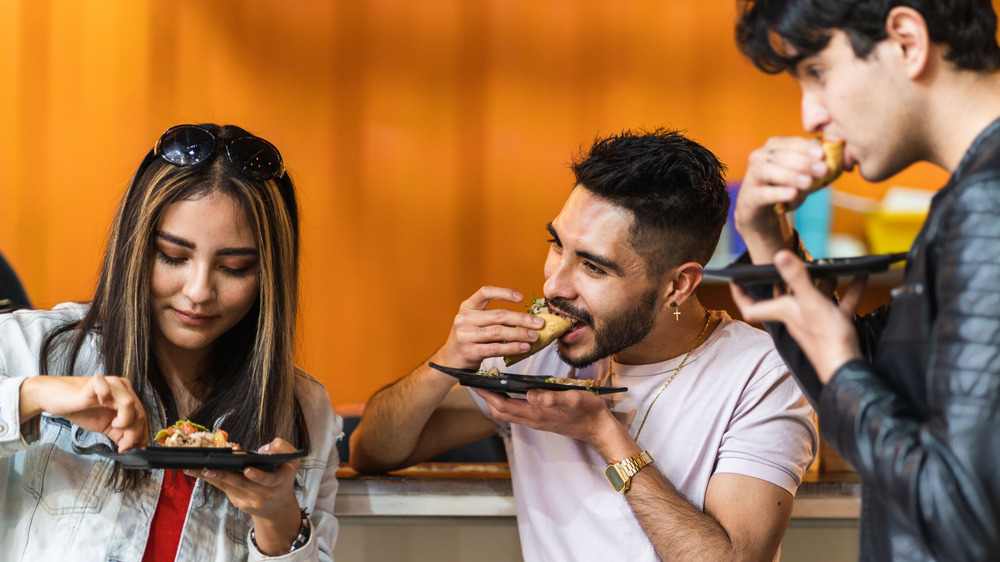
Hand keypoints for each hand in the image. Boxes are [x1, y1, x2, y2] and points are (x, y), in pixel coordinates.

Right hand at [21, 374, 147, 451]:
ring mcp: (110, 383)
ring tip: (114, 426)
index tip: (135, 449)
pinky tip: (103, 404)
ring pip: (130, 403)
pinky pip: (106, 388)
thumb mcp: (105, 425)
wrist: (54, 398)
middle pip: (139, 412)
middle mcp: (122, 387)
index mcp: (127, 396)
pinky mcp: (94, 383)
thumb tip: (134, 447)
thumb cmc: (80, 409)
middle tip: (123, 447)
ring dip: (126, 421)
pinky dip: (107, 397)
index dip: (141, 434)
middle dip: (134, 434)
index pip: (142, 416)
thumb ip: (120, 434)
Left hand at [186, 438, 302, 554]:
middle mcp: (264, 493)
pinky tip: (196, 471)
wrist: (277, 507)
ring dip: (210, 476)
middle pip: (242, 484)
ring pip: (228, 486)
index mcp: (279, 481)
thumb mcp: (291, 461)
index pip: (268, 479)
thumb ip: (282, 448)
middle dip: (224, 475)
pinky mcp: (238, 502)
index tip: (247, 469)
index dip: (258, 476)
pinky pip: (223, 488)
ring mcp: (249, 500)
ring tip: (193, 468)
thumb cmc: (283, 476)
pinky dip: (210, 479)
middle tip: (209, 468)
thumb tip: (263, 449)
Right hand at [436, 286, 544, 368]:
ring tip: (534, 336)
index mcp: (467, 307)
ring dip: (520, 334)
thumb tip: (526, 319)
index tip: (521, 297)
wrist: (449, 361)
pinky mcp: (470, 351)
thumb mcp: (475, 323)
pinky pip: (495, 348)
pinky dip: (512, 347)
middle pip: (498, 315)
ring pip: (498, 332)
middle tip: (539, 323)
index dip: (503, 293)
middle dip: (522, 318)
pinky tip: (524, 347)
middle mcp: (464, 319)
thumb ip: (494, 318)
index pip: (485, 293)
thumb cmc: (469, 339)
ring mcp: (465, 335)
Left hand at [472, 387, 625, 455]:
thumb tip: (530, 394)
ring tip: (487, 384)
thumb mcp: (575, 399)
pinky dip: (506, 402)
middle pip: (500, 411)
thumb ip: (553, 397)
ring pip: (507, 413)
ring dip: (494, 400)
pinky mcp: (541, 420)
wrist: (599, 429)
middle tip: (476, 381)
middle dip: (486, 397)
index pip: (503, 405)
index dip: (487, 395)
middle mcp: (533, 419)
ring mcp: (536, 421)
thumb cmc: (589, 412)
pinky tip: (508, 392)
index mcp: (537, 413)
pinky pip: (516, 412)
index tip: (475, 383)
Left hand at [730, 250, 865, 382]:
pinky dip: (849, 291)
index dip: (740, 294)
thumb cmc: (826, 338)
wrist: (847, 368)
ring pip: (814, 298)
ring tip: (830, 267)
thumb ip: (796, 278)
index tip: (735, 279)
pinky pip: (840, 305)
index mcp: (783, 311)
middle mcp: (795, 317)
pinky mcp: (834, 327)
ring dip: (822, 283)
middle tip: (789, 262)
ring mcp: (814, 322)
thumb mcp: (810, 301)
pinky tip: (860, 277)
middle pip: (784, 298)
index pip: (751, 307)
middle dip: (785, 281)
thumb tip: (779, 254)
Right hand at [735, 137, 830, 260]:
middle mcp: (759, 157)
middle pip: (780, 155)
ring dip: (791, 175)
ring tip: (808, 182)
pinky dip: (778, 192)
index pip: (791, 142)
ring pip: (769, 171)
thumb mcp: (800, 174)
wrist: (759, 211)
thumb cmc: (783, 187)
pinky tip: (792, 194)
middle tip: (822, 170)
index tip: (822, 154)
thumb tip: (838, 162)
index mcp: (774, 146)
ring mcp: (752, 176)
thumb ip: (814, 166)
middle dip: (803, 162)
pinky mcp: (750, 196)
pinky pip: (764, 193)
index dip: (806, 147)